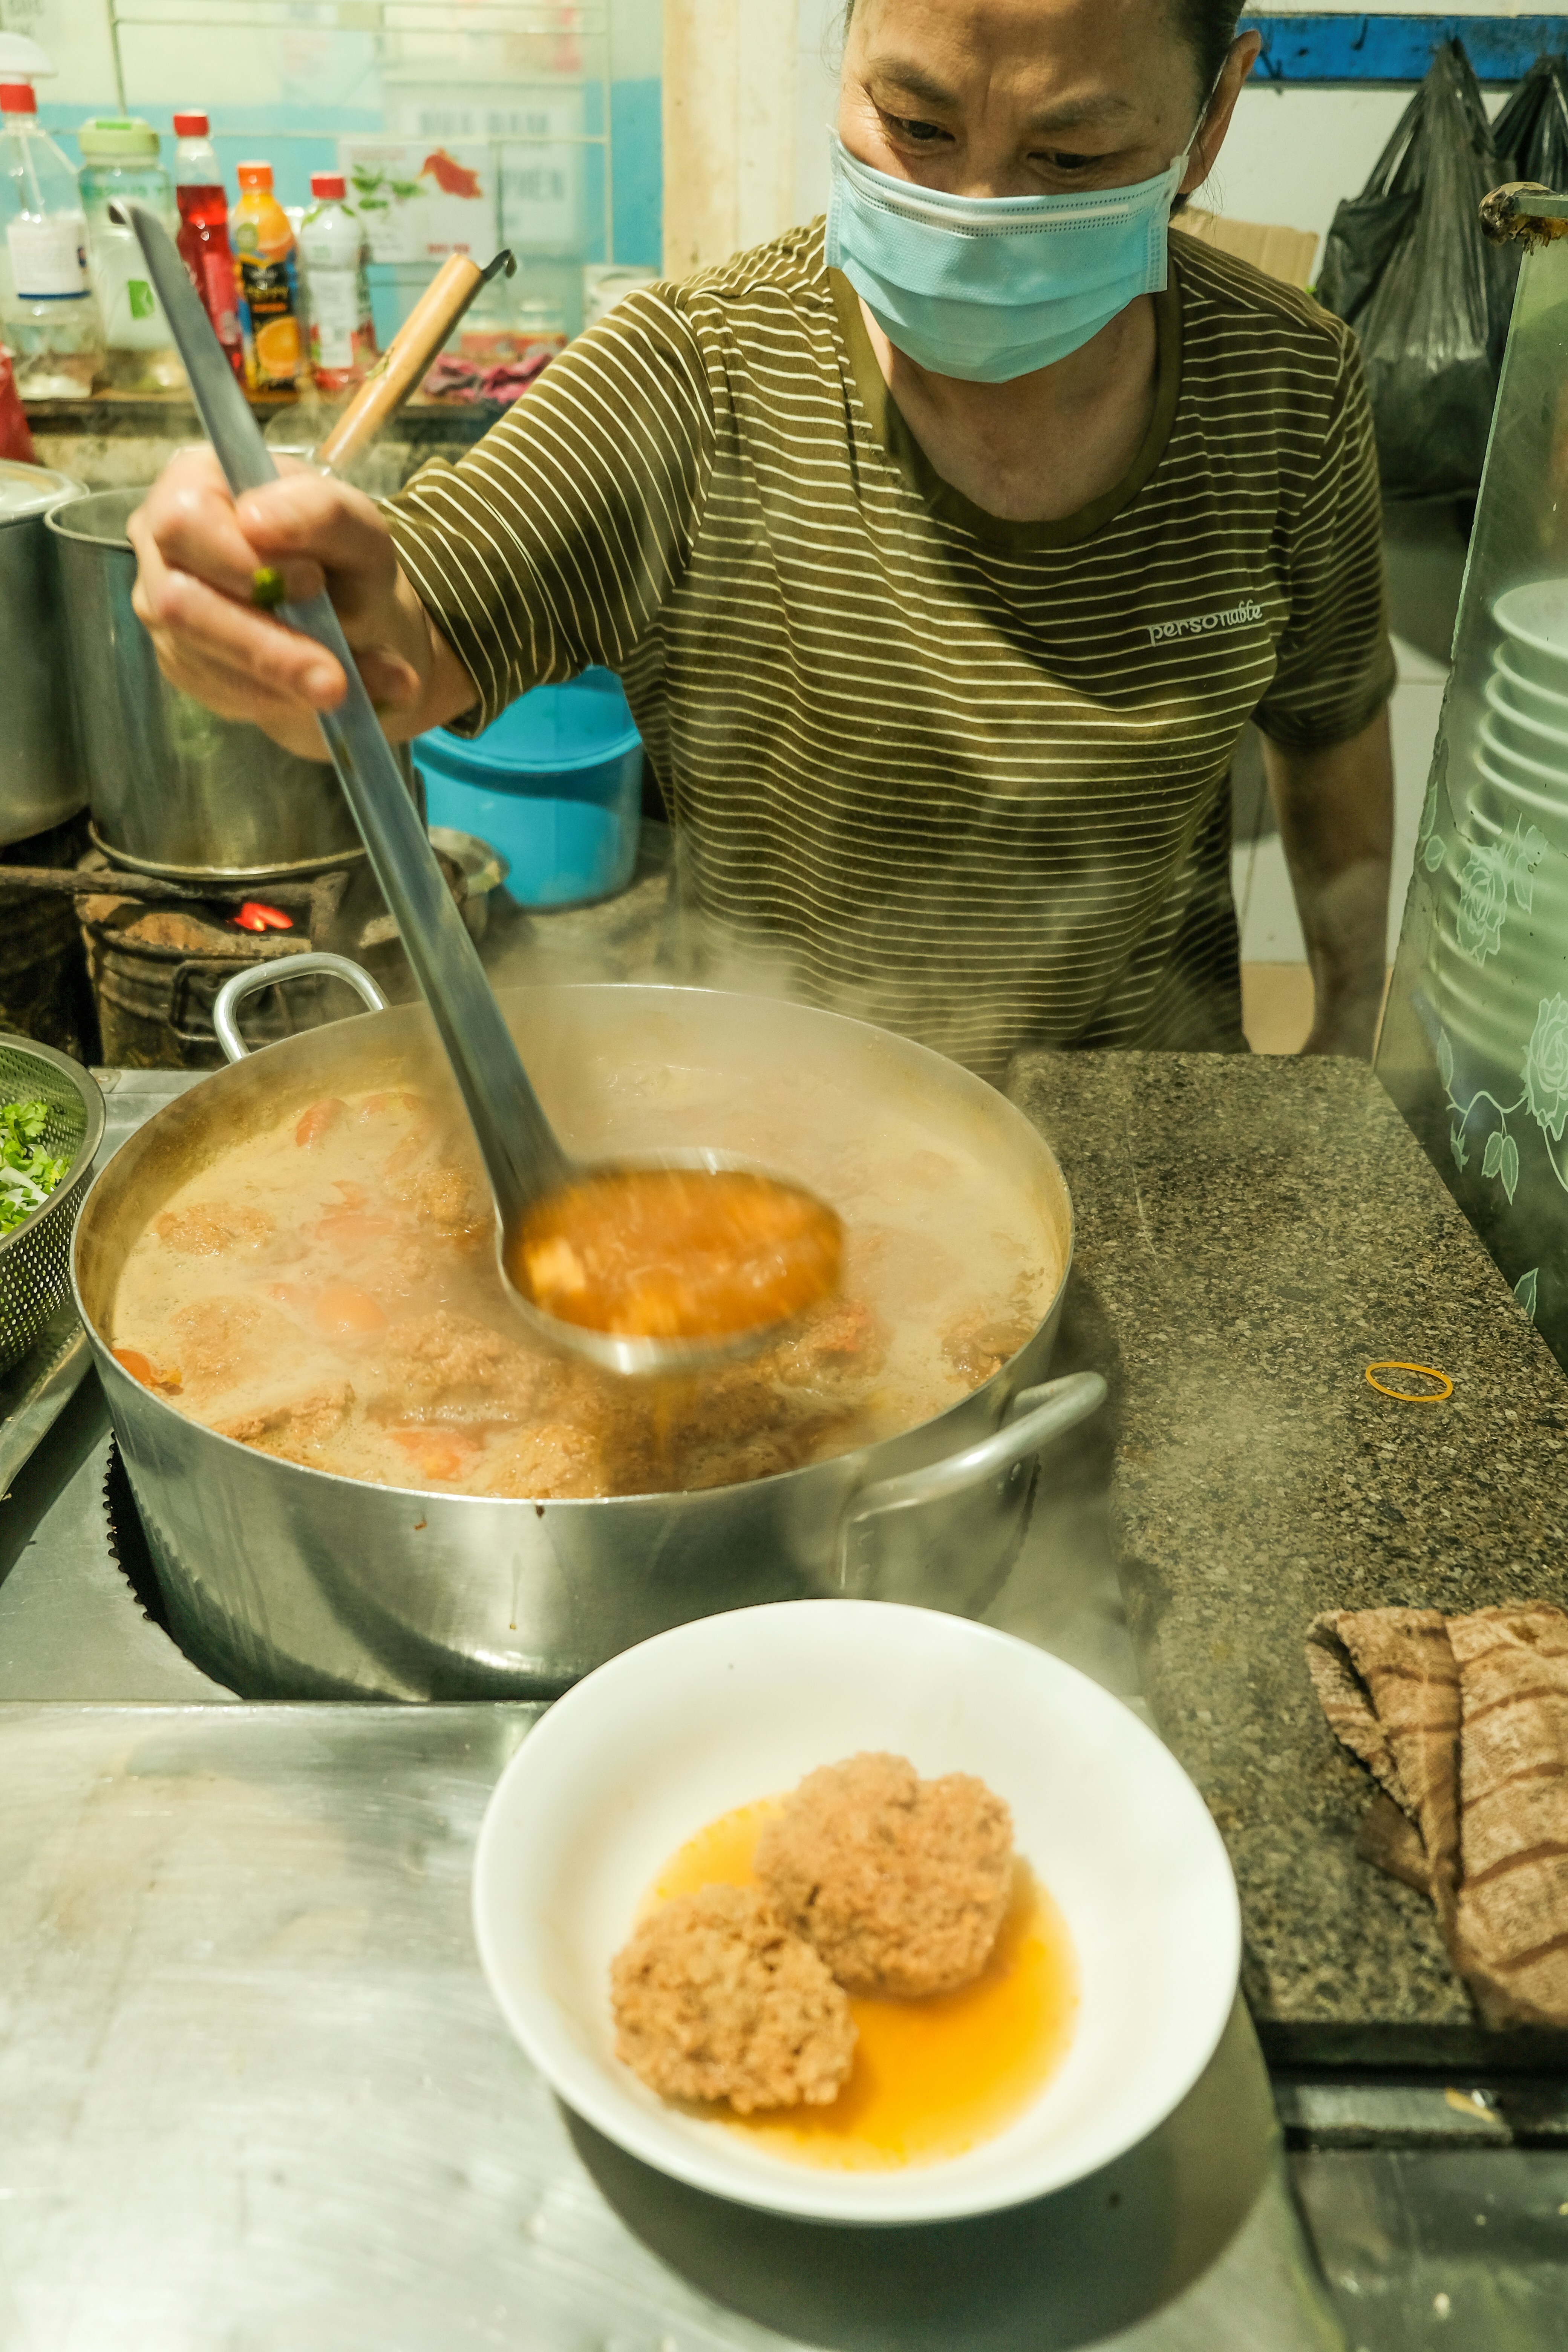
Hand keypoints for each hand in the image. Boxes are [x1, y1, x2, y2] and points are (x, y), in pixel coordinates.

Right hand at [128, 447, 464, 760]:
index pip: (184, 521)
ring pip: (198, 656)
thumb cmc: (345, 558)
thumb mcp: (359, 527)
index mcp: (194, 484)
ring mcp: (162, 608)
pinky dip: (276, 698)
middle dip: (261, 646)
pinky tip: (315, 693)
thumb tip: (256, 521)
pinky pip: (218, 689)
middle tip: (334, 680)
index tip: (314, 584)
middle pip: (177, 601)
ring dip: (277, 681)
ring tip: (344, 689)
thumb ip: (320, 511)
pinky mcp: (182, 661)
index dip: (243, 562)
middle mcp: (163, 546)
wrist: (354, 620)